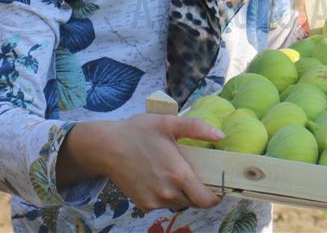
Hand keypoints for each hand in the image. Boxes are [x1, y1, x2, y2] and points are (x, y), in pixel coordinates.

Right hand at [57, 114, 222, 211]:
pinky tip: (160, 177)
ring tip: (176, 173)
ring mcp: (154, 201)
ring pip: (179, 203)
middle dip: (199, 191)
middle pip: (194, 202)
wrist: (106, 147)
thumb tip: (221, 136)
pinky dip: (167, 195)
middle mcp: (168, 193)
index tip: (218, 186)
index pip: (207, 200)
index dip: (216, 196)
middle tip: (197, 174)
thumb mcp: (169, 122)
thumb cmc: (138, 131)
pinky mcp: (142, 205)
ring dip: (183, 193)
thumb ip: (197, 128)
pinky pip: (163, 204)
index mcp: (178, 175)